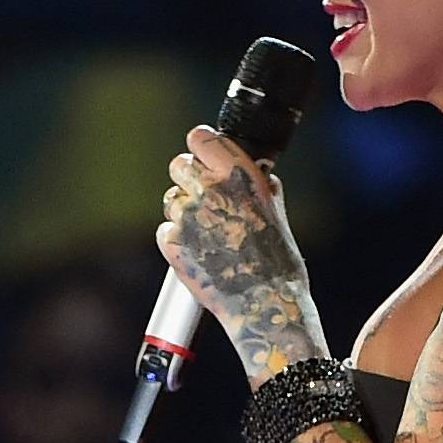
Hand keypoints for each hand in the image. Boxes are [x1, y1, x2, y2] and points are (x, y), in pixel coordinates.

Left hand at [158, 126, 325, 380]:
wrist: (264, 303)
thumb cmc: (277, 261)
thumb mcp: (276, 210)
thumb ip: (256, 182)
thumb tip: (249, 166)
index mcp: (237, 175)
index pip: (201, 139)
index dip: (201, 145)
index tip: (202, 152)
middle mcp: (209, 190)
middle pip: (179, 165)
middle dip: (189, 177)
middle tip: (204, 195)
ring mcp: (186, 217)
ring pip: (171, 198)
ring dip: (183, 209)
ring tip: (207, 231)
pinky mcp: (171, 243)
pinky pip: (165, 229)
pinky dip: (178, 238)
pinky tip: (200, 251)